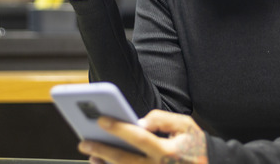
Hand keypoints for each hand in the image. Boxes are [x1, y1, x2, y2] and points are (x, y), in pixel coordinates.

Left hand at [79, 110, 207, 163]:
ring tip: (91, 157)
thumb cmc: (194, 144)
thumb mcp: (186, 125)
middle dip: (102, 150)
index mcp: (168, 151)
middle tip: (84, 143)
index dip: (119, 128)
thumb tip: (140, 121)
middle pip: (125, 160)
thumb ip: (162, 119)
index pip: (139, 138)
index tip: (101, 120)